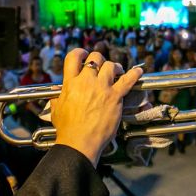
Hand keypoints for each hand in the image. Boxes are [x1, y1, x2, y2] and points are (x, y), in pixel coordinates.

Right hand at [50, 49, 142, 166]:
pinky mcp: (115, 97)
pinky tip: (139, 71)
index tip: (85, 56)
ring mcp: (102, 88)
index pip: (74, 56)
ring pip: (111, 65)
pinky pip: (128, 80)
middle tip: (102, 66)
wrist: (79, 142)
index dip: (81, 53)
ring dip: (114, 67)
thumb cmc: (67, 129)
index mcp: (70, 83)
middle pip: (96, 58)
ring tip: (116, 71)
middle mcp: (86, 82)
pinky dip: (135, 74)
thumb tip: (57, 94)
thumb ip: (58, 98)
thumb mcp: (56, 110)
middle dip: (100, 60)